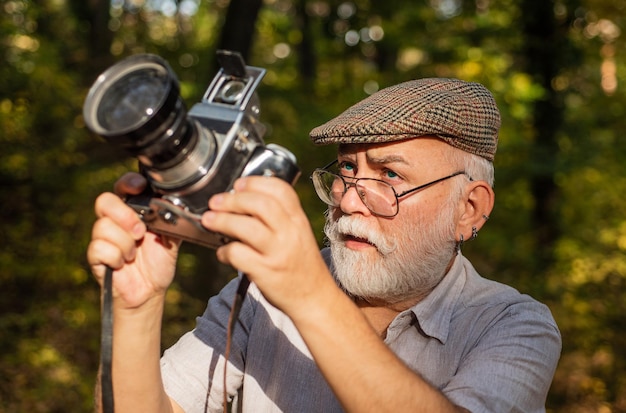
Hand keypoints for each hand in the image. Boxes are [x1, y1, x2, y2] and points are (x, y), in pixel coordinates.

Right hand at [87, 172, 180, 309]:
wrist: (151, 290)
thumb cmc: (159, 262)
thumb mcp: (172, 238)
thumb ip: (172, 220)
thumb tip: (176, 206)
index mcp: (133, 211)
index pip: (124, 187)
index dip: (129, 183)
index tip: (140, 187)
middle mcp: (115, 220)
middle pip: (105, 201)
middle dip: (125, 216)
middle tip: (141, 232)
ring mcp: (104, 237)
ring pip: (103, 226)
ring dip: (125, 244)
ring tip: (134, 254)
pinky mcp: (95, 255)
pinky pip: (99, 248)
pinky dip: (116, 258)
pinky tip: (124, 264)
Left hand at [201, 176, 332, 314]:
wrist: (314, 298)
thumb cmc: (300, 264)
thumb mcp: (298, 234)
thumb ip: (278, 216)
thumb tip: (241, 200)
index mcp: (298, 220)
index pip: (280, 190)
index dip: (256, 182)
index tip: (238, 184)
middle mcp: (290, 233)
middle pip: (260, 204)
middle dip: (232, 199)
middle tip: (215, 202)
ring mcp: (278, 253)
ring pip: (246, 227)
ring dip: (222, 221)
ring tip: (209, 220)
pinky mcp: (266, 272)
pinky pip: (238, 254)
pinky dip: (224, 251)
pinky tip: (223, 253)